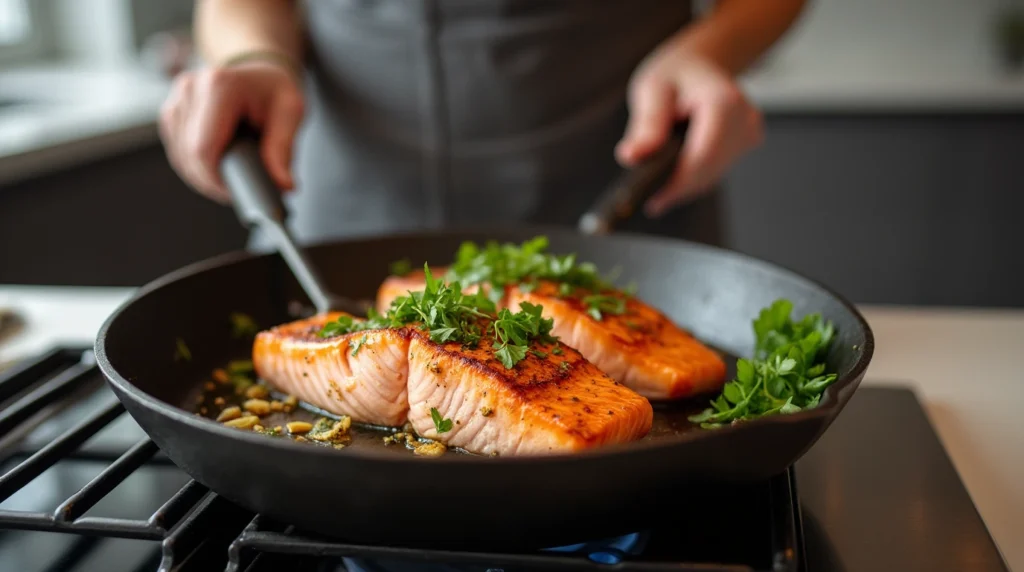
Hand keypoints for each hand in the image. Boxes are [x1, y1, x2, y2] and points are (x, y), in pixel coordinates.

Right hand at [159, 60, 304, 202]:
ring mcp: (177, 99)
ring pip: (180, 157)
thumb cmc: (273, 90)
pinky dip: (195, 167)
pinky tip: (217, 168)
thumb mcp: (290, 113)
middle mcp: (191, 88)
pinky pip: (177, 152)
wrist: (257, 72)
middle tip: (239, 191)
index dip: (217, 180)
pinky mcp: (171, 112)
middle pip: (190, 156)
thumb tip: (283, 185)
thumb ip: (283, 149)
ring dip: (203, 177)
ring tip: (232, 178)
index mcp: (219, 85)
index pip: (203, 148)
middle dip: (213, 182)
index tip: (237, 193)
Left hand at [616, 47, 763, 216]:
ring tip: (655, 189)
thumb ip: (646, 124)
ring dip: (683, 186)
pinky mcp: (745, 144)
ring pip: (712, 176)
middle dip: (677, 189)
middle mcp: (744, 118)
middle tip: (647, 201)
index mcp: (724, 101)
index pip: (704, 156)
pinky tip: (673, 176)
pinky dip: (692, 178)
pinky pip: (715, 171)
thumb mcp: (652, 89)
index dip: (678, 183)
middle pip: (709, 171)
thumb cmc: (675, 73)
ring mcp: (748, 132)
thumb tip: (632, 157)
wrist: (700, 63)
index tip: (654, 201)